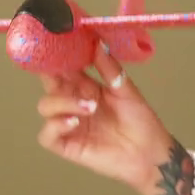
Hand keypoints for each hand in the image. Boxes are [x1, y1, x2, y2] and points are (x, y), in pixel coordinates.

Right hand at [34, 45, 173, 193]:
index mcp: (85, 86)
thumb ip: (109, 69)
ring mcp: (68, 124)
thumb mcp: (126, 90)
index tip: (57, 44)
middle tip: (65, 73)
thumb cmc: (141, 121)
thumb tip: (97, 43)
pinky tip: (74, 123)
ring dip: (63, 102)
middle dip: (52, 76)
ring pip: (45, 106)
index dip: (56, 57)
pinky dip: (56, 126)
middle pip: (49, 84)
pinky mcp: (67, 145)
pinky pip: (46, 135)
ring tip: (89, 107)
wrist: (149, 152)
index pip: (63, 68)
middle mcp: (73, 102)